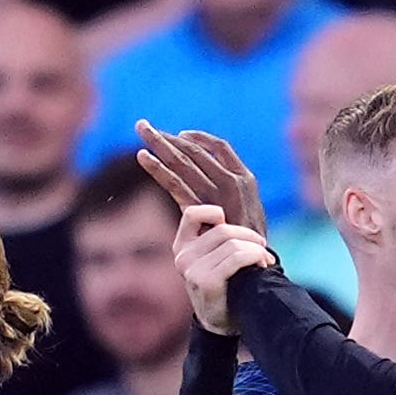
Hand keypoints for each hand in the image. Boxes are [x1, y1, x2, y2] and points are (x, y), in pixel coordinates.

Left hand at [136, 121, 266, 236]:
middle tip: (144, 125)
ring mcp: (215, 194)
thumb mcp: (248, 215)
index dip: (198, 139)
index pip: (220, 148)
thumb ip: (232, 199)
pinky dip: (157, 169)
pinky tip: (142, 157)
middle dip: (168, 138)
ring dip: (159, 144)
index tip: (180, 136)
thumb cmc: (250, 245)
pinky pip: (175, 183)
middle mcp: (231, 181)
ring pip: (182, 162)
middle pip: (194, 152)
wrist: (254, 268)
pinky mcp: (200, 209)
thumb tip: (214, 194)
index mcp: (245, 178)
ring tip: (141, 129)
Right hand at [172, 206, 274, 334]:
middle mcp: (183, 257)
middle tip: (262, 248)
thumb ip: (218, 239)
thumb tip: (240, 215)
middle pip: (223, 229)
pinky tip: (262, 267)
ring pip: (233, 244)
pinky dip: (256, 258)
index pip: (192, 214)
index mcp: (182, 247)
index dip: (215, 213)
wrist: (219, 325)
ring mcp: (192, 270)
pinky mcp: (206, 282)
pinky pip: (238, 258)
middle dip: (249, 236)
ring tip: (264, 261)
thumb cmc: (223, 289)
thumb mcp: (213, 260)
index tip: (232, 228)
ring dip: (257, 249)